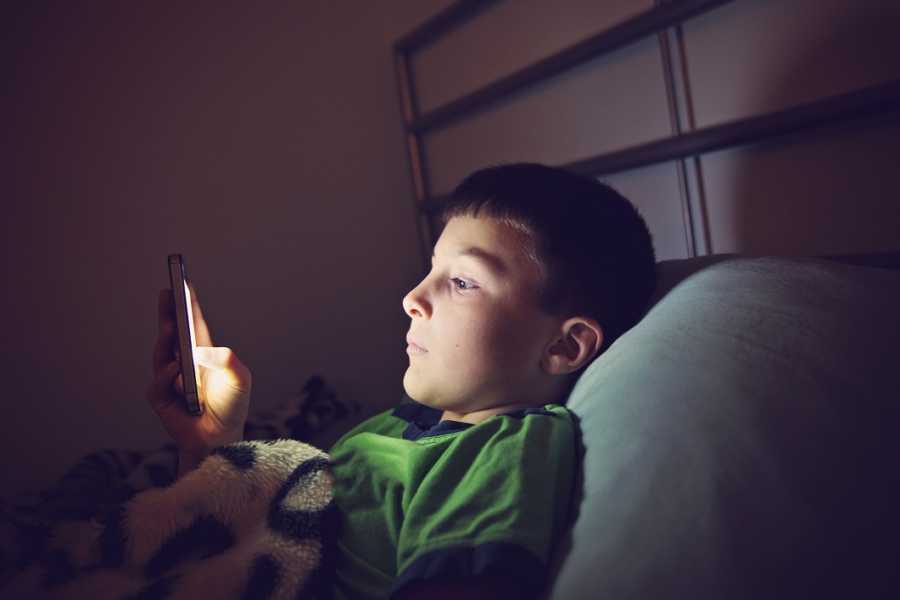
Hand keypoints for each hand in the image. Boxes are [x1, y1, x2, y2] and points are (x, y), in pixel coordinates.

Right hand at [147, 283, 251, 470]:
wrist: (219, 439)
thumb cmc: (231, 406)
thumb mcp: (239, 379)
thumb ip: (228, 361)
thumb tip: (202, 352)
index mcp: (204, 353)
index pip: (194, 323)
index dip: (187, 302)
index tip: (182, 281)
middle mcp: (184, 362)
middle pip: (172, 332)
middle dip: (168, 312)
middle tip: (166, 293)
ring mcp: (170, 379)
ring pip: (162, 354)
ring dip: (166, 339)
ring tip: (171, 327)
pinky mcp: (161, 398)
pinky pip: (159, 383)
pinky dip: (167, 376)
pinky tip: (177, 369)